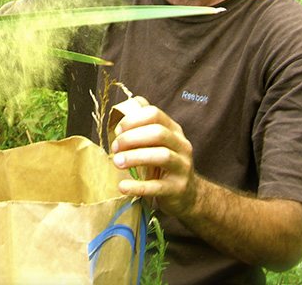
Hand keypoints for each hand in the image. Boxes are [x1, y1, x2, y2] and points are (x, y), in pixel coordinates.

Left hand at [110, 97, 196, 217]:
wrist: (187, 195)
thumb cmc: (164, 165)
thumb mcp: (158, 142)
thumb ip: (144, 124)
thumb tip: (126, 105)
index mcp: (174, 130)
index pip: (155, 114)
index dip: (133, 120)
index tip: (117, 131)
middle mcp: (182, 145)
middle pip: (158, 133)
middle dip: (131, 138)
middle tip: (114, 148)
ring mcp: (182, 167)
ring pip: (162, 156)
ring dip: (135, 157)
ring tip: (117, 162)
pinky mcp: (178, 189)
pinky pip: (158, 187)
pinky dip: (138, 186)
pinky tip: (123, 186)